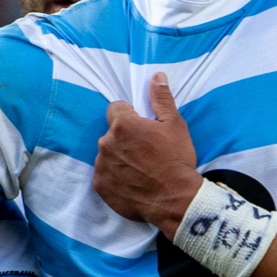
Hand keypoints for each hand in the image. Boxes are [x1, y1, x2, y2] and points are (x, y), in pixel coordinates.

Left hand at [93, 74, 202, 235]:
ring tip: (139, 170)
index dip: (130, 117)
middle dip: (124, 139)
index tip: (143, 129)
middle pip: (111, 133)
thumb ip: (161, 99)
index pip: (116, 109)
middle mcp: (106, 142)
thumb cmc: (176, 160)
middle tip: (145, 153)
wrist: (176, 200)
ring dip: (118, 158)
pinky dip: (115, 177)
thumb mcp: (175, 125)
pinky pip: (104, 175)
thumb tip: (156, 76)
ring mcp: (101, 166)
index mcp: (122, 124)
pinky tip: (132, 182)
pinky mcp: (100, 186)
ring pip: (107, 154)